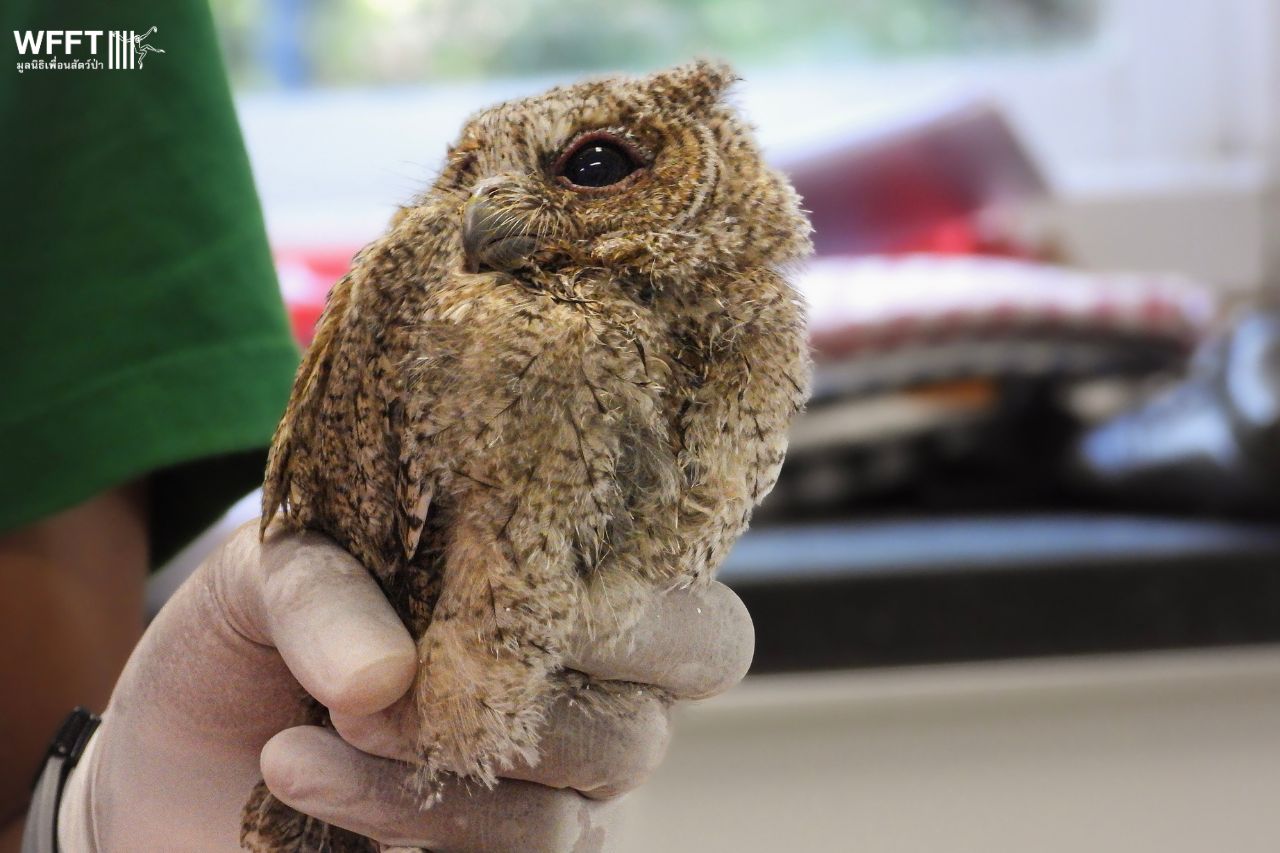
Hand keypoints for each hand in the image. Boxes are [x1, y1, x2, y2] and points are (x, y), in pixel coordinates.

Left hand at [57, 522, 753, 851]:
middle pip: (639, 733)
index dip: (650, 618)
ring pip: (563, 819)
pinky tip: (297, 772)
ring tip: (325, 726)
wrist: (171, 751)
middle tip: (415, 677)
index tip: (535, 596)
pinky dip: (396, 819)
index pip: (697, 628)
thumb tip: (391, 676)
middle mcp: (582, 716)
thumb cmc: (254, 635)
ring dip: (440, 773)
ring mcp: (537, 811)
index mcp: (574, 612)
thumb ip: (330, 590)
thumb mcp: (270, 571)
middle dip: (533, 708)